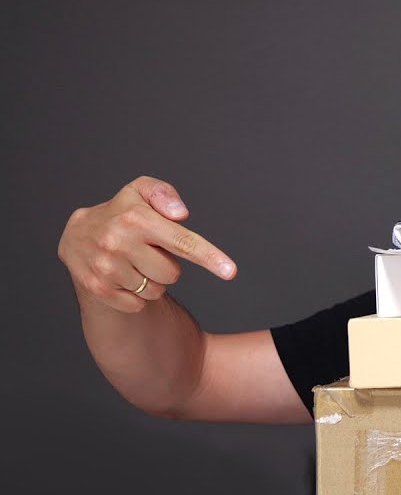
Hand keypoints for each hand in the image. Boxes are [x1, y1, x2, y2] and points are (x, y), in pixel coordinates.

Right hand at [57, 177, 236, 311]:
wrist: (76, 237)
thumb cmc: (122, 213)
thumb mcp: (140, 191)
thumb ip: (164, 194)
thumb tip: (181, 214)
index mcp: (135, 218)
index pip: (182, 242)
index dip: (209, 257)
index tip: (230, 272)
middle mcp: (118, 242)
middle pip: (172, 273)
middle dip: (166, 265)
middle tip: (147, 250)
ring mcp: (105, 267)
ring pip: (155, 290)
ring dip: (150, 279)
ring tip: (132, 261)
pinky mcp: (97, 288)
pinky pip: (138, 303)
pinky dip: (135, 293)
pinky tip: (120, 275)